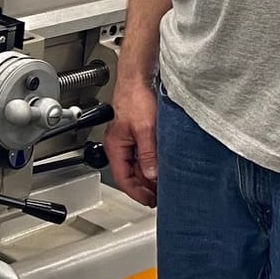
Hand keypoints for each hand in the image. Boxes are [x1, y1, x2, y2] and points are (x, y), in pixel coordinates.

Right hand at [105, 79, 158, 206]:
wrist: (139, 77)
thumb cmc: (135, 97)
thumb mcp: (144, 130)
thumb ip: (147, 154)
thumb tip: (152, 175)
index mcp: (115, 146)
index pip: (123, 178)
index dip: (136, 192)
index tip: (150, 201)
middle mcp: (120, 144)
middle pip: (130, 174)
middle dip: (144, 187)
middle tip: (160, 196)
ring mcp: (129, 139)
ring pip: (138, 165)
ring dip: (149, 175)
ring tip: (163, 184)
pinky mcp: (139, 132)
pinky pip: (144, 155)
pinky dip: (152, 163)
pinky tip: (163, 166)